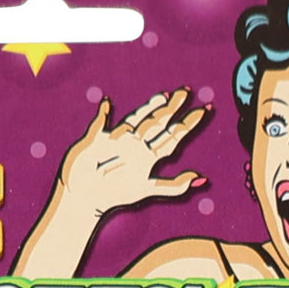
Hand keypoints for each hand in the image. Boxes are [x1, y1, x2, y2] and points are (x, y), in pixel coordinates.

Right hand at [55, 90, 207, 217]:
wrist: (84, 197)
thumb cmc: (113, 195)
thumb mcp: (146, 190)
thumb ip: (172, 186)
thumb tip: (201, 178)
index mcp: (148, 157)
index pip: (172, 137)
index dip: (188, 124)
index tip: (204, 109)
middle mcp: (136, 147)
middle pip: (159, 123)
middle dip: (173, 108)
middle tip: (187, 91)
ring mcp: (118, 141)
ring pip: (138, 119)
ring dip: (151, 106)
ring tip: (165, 95)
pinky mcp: (98, 138)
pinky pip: (101, 122)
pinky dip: (102, 112)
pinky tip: (106, 102)